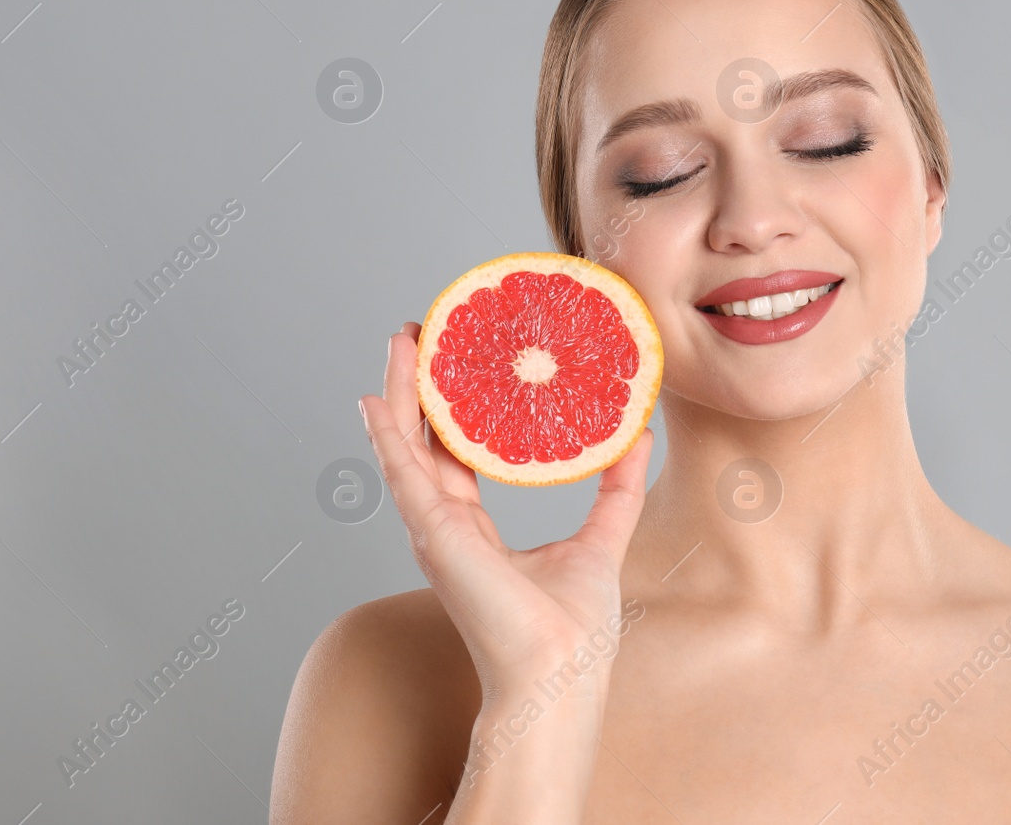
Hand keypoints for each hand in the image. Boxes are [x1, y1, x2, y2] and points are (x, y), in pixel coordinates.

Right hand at [360, 321, 652, 695]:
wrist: (558, 676)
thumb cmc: (572, 633)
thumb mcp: (601, 542)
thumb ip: (616, 491)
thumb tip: (637, 437)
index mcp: (474, 530)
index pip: (457, 455)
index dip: (455, 409)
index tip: (461, 363)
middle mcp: (445, 526)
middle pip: (423, 440)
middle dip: (420, 387)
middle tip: (423, 333)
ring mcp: (433, 530)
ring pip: (405, 445)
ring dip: (398, 391)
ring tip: (401, 341)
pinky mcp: (433, 533)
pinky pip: (401, 472)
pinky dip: (384, 433)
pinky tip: (372, 397)